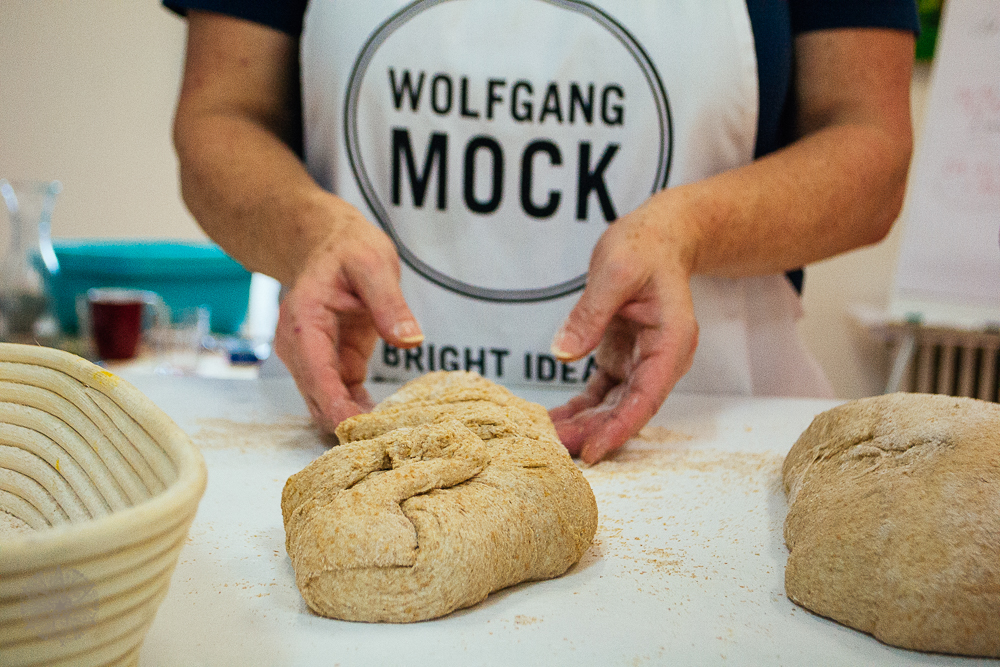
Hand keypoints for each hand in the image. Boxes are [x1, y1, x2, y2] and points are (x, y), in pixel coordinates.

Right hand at [273, 199, 422, 431]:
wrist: (329, 243)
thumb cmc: (347, 249)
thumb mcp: (374, 265)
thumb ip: (390, 303)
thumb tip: (411, 340)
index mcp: (303, 322)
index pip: (316, 376)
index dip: (336, 407)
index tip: (361, 431)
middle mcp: (300, 347)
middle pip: (317, 399)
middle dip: (347, 423)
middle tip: (390, 441)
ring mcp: (314, 359)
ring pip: (327, 404)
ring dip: (355, 422)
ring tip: (395, 436)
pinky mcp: (333, 364)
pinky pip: (342, 397)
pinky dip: (361, 411)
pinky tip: (387, 421)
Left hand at [549, 194, 699, 463]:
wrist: (659, 236)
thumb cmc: (645, 247)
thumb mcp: (615, 271)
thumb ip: (590, 314)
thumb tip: (563, 354)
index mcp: (671, 342)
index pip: (647, 397)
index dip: (620, 428)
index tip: (593, 451)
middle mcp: (661, 358)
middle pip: (629, 408)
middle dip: (595, 431)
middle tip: (556, 448)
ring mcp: (642, 361)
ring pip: (615, 405)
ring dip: (585, 424)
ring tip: (549, 439)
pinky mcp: (624, 358)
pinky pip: (603, 392)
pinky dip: (582, 407)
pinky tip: (556, 419)